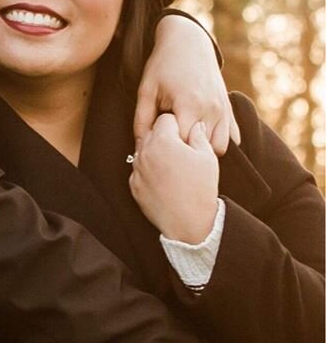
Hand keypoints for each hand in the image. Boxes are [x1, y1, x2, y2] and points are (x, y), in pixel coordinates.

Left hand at [130, 115, 218, 242]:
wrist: (189, 223)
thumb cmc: (201, 189)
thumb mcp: (207, 157)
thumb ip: (198, 136)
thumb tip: (195, 126)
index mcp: (163, 141)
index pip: (166, 119)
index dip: (178, 124)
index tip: (185, 135)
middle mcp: (145, 152)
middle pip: (151, 132)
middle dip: (164, 136)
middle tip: (180, 149)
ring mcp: (137, 169)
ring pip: (143, 150)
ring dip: (155, 152)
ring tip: (173, 165)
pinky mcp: (134, 185)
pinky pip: (139, 169)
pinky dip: (149, 170)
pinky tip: (164, 179)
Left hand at [134, 14, 239, 154]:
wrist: (188, 41)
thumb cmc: (163, 66)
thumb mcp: (146, 91)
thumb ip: (142, 121)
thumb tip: (140, 147)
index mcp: (189, 105)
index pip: (181, 145)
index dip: (167, 150)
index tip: (157, 146)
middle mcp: (211, 110)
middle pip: (202, 151)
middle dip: (186, 153)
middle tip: (170, 145)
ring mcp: (223, 110)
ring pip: (220, 148)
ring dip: (204, 150)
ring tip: (185, 140)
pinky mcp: (229, 109)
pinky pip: (232, 138)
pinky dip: (217, 141)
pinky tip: (200, 136)